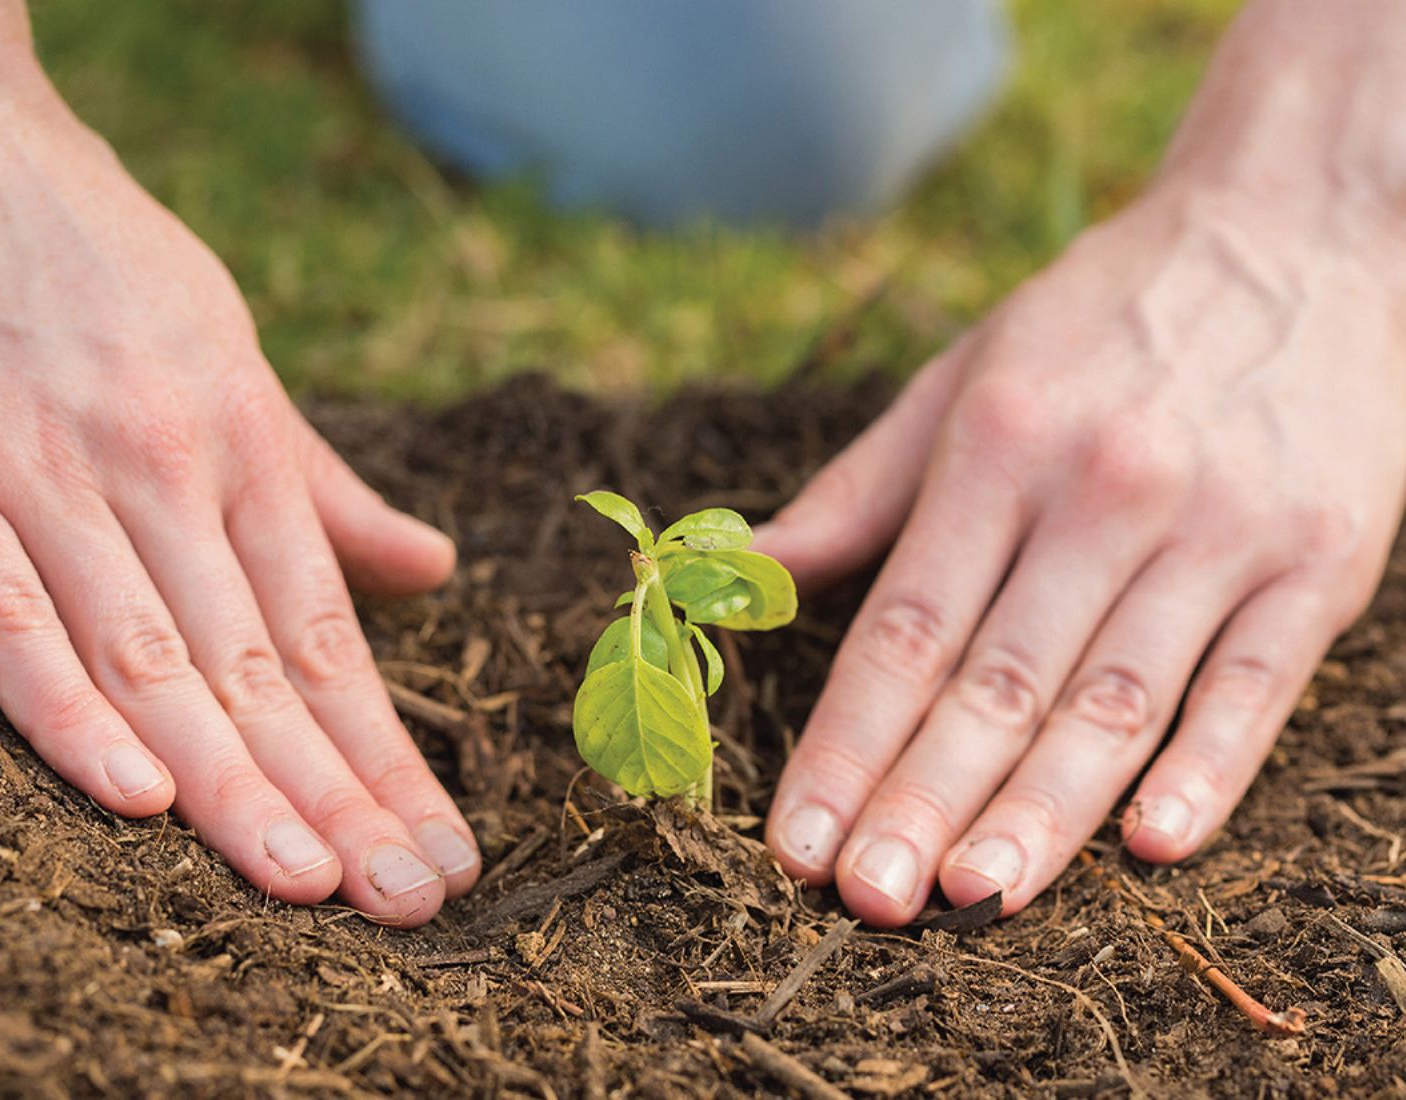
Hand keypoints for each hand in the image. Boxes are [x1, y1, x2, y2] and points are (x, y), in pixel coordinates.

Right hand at [0, 83, 477, 924]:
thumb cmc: (106, 274)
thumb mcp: (237, 364)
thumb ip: (324, 489)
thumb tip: (432, 570)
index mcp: (242, 445)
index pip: (329, 637)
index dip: (388, 753)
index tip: (442, 847)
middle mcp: (162, 466)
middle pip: (261, 667)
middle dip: (337, 797)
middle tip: (408, 902)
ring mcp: (46, 473)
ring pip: (155, 656)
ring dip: (233, 783)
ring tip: (310, 885)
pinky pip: (5, 610)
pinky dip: (66, 704)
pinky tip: (137, 797)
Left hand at [756, 181, 1405, 923]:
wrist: (1296, 229)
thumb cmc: (1101, 320)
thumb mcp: (962, 377)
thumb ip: (857, 489)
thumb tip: (745, 572)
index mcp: (1000, 444)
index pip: (904, 629)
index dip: (845, 745)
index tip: (795, 841)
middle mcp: (1104, 489)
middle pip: (999, 682)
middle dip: (923, 801)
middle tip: (865, 903)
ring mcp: (1218, 527)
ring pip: (1115, 700)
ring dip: (1043, 812)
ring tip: (973, 897)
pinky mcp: (1316, 558)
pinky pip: (1256, 683)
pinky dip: (1210, 768)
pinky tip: (1154, 846)